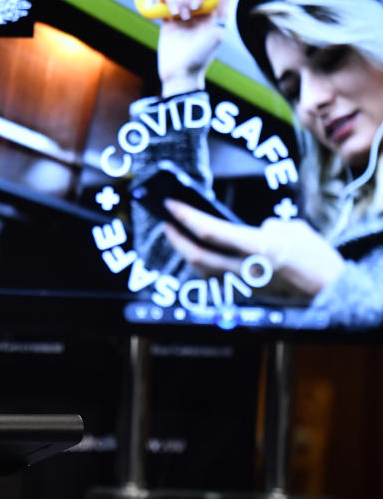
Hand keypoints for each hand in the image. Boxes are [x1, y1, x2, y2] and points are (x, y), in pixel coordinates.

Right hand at [156, 0, 228, 96]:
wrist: (180, 73)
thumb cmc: (201, 57)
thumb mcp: (217, 34)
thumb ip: (222, 13)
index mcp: (211, 16)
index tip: (198, 3)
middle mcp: (197, 16)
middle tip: (190, 9)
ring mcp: (181, 19)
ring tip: (178, 14)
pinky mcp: (167, 23)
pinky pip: (164, 5)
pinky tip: (163, 2)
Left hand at [163, 199, 344, 297]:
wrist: (332, 293)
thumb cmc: (317, 259)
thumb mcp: (296, 230)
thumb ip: (270, 226)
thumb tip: (258, 228)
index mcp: (257, 248)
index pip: (209, 231)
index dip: (186, 217)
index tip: (171, 204)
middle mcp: (245, 269)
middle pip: (196, 255)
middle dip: (176, 238)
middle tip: (167, 222)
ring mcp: (243, 285)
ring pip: (202, 270)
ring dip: (186, 253)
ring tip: (179, 236)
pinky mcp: (246, 295)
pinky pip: (215, 279)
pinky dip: (203, 266)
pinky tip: (201, 256)